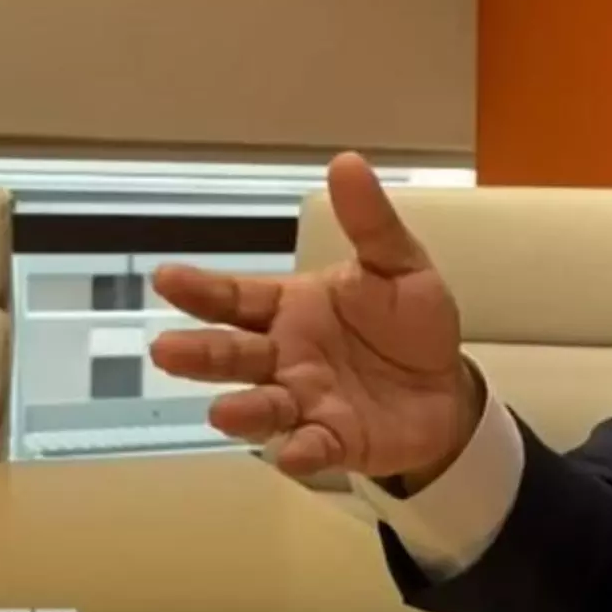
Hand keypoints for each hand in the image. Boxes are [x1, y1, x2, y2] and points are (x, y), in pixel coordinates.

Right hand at [149, 152, 481, 481]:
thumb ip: (370, 223)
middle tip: (165, 351)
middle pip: (234, 355)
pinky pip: (311, 446)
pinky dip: (301, 450)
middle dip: (200, 355)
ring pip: (261, 407)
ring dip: (242, 410)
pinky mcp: (334, 441)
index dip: (202, 291)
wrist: (447, 387)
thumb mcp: (400, 264)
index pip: (238, 298)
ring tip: (222, 412)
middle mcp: (285, 357)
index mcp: (291, 309)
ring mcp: (305, 401)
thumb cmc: (410, 322)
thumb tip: (346, 161)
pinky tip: (295, 450)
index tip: (166, 279)